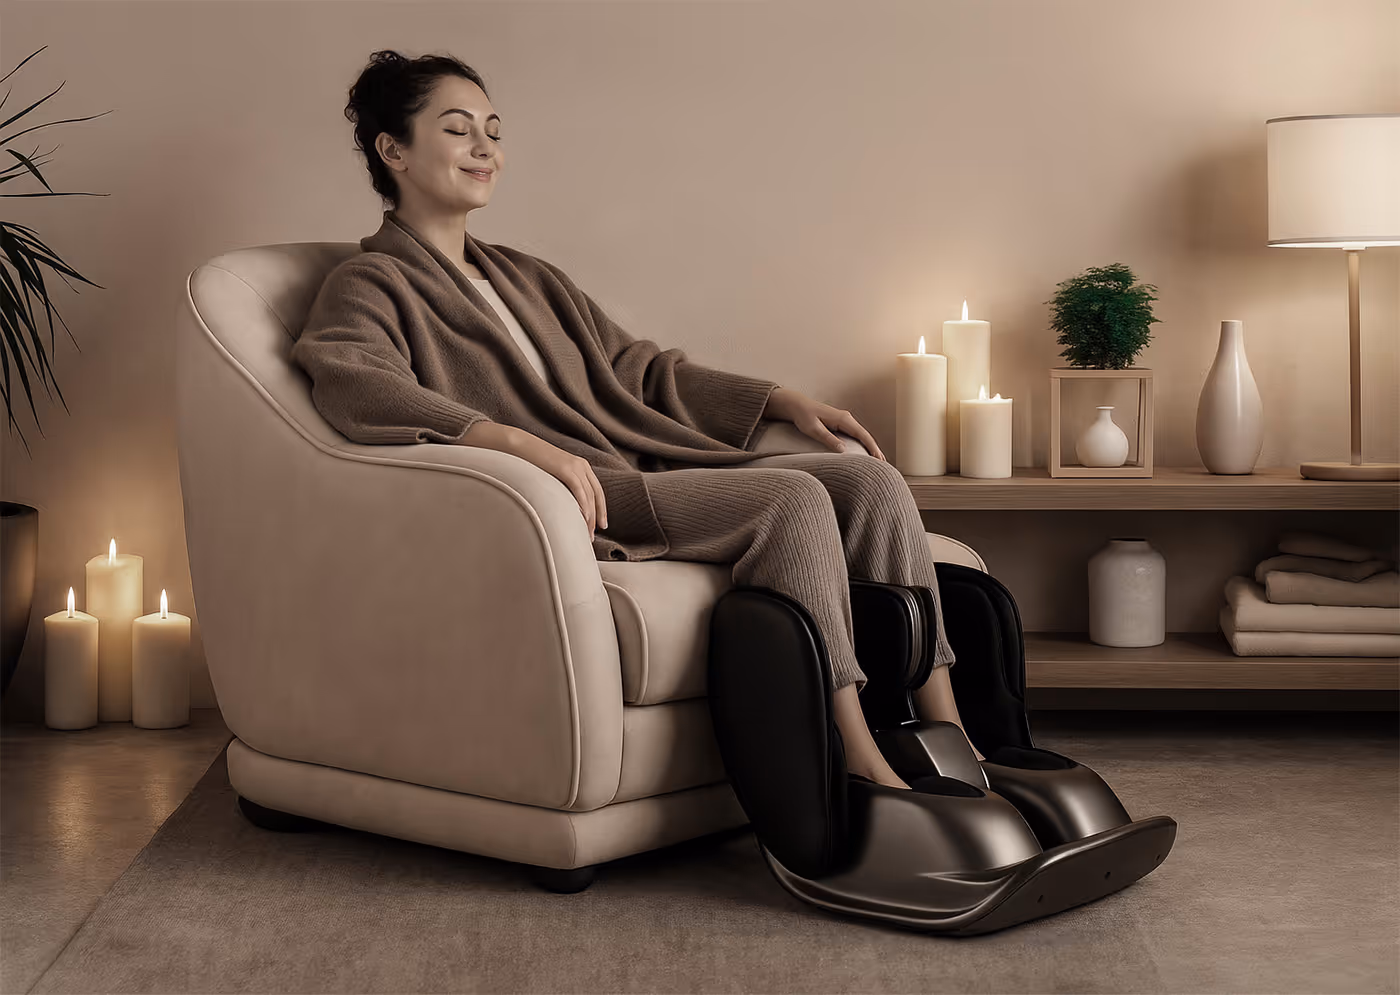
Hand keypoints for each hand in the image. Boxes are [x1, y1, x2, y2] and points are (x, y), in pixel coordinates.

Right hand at [496, 427, 608, 536]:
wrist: (520, 445)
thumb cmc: (531, 461)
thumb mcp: (552, 474)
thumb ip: (561, 485)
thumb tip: (562, 504)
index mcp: (581, 466)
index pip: (597, 491)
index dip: (601, 509)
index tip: (602, 525)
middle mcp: (582, 466)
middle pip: (596, 495)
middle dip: (597, 517)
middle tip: (594, 535)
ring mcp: (575, 466)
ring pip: (589, 495)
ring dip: (590, 517)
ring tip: (587, 533)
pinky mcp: (566, 468)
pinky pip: (579, 490)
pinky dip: (583, 505)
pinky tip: (584, 519)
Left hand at [762, 387, 886, 460]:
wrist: (797, 405)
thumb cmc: (804, 416)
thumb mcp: (814, 429)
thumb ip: (828, 439)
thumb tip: (843, 450)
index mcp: (843, 419)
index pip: (863, 435)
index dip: (872, 448)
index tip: (879, 459)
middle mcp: (847, 418)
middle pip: (866, 436)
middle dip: (875, 449)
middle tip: (884, 464)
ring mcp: (845, 420)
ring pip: (862, 435)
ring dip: (870, 447)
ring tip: (877, 461)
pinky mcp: (840, 423)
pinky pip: (855, 435)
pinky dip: (863, 443)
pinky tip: (864, 452)